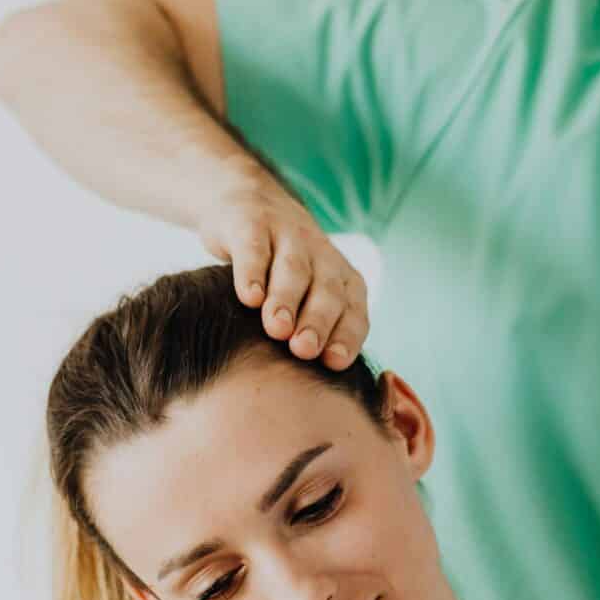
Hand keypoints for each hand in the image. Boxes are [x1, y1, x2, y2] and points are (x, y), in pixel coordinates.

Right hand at [198, 169, 370, 366]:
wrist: (246, 203)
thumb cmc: (279, 270)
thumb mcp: (303, 296)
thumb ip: (312, 334)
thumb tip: (313, 396)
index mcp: (341, 278)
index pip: (354, 310)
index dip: (346, 335)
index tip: (334, 363)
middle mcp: (321, 255)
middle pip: (326, 290)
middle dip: (318, 321)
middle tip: (304, 350)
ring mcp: (288, 236)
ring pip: (293, 269)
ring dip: (287, 299)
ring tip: (276, 328)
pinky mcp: (252, 224)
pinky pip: (255, 247)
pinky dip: (253, 271)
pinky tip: (248, 296)